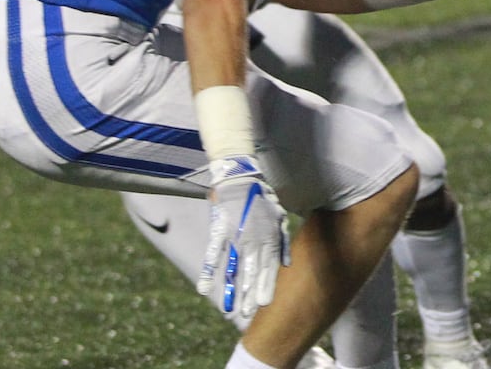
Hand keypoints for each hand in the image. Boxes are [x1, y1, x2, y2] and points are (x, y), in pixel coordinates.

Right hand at [197, 155, 289, 319]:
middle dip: (250, 295)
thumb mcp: (280, 218)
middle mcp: (254, 242)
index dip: (265, 287)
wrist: (242, 177)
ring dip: (232, 289)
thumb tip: (286, 264)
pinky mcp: (220, 231)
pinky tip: (203, 288)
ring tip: (229, 309)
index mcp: (268, 239)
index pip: (268, 269)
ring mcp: (236, 237)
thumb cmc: (262, 197)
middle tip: (247, 314)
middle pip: (252, 273)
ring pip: (235, 268)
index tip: (263, 305)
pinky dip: (209, 272)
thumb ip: (283, 242)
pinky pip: (213, 255)